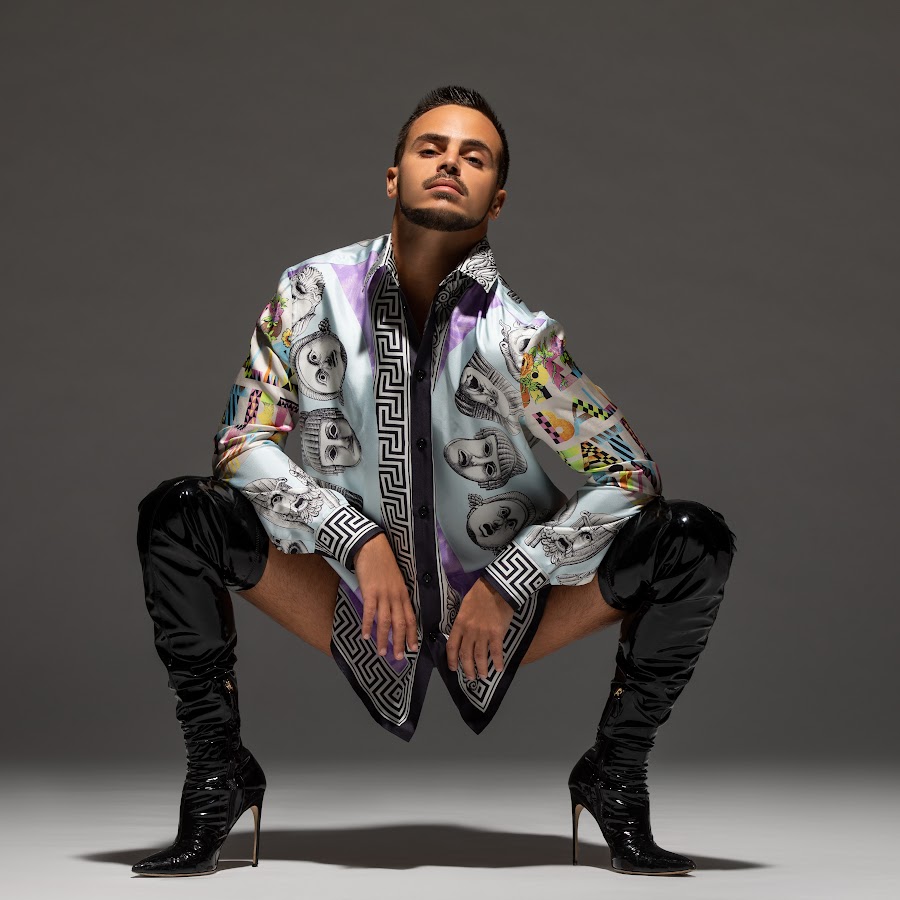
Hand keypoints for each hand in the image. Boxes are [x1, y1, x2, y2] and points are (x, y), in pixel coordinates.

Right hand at [353, 534, 417, 659]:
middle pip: (400, 624)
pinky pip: (369, 612)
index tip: (413, 648)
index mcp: (403, 594)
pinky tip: (365, 636)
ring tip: (382, 652)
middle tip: (399, 657)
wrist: (372, 546)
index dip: (412, 634)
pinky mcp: (370, 591)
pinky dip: (367, 625)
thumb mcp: (394, 580)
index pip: (411, 618)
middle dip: (400, 643)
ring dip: (384, 639)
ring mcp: (383, 594)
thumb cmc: (382, 562)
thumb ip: (395, 596)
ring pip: (386, 622)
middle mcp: (396, 596)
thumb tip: (392, 611)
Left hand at [446, 578, 513, 680]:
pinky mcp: (497, 634)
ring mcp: (483, 633)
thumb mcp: (465, 606)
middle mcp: (469, 631)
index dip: (451, 659)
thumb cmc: (481, 593)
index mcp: (459, 623)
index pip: (452, 646)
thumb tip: (462, 634)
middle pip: (465, 655)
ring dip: (481, 669)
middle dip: (467, 669)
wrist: (497, 587)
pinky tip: (499, 668)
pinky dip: (497, 662)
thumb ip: (463, 621)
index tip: (453, 668)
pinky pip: (496, 652)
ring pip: (480, 656)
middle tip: (470, 677)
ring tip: (484, 676)